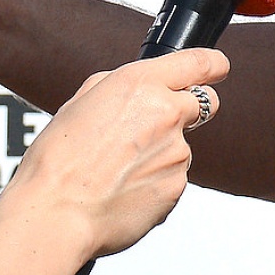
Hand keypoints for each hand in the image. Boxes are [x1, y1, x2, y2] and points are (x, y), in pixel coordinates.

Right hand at [3, 49, 229, 260]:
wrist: (57, 212)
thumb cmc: (59, 160)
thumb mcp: (80, 103)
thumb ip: (118, 88)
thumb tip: (136, 91)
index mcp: (139, 84)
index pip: (199, 62)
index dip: (213, 65)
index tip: (217, 68)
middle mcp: (165, 112)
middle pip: (205, 103)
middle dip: (188, 110)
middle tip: (155, 128)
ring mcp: (176, 152)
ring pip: (181, 146)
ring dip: (161, 154)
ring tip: (118, 170)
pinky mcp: (177, 187)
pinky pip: (172, 179)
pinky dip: (155, 183)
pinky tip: (124, 190)